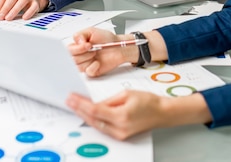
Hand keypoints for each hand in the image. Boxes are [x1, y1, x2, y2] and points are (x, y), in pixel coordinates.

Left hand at [0, 0, 48, 19]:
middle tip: (1, 17)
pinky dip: (29, 12)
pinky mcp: (35, 3)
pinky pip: (33, 6)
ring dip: (14, 10)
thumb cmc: (15, 1)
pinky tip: (24, 17)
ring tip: (9, 18)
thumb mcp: (5, 2)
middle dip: (5, 8)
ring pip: (22, 1)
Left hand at [66, 89, 212, 140]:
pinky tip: (86, 114)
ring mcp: (120, 135)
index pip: (95, 110)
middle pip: (93, 120)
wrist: (161, 113)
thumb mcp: (126, 94)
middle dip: (79, 110)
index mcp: (121, 116)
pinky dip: (93, 120)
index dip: (81, 104)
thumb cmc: (148, 101)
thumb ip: (108, 100)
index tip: (72, 98)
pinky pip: (102, 128)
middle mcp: (119, 129)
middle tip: (69, 101)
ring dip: (84, 116)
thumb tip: (93, 103)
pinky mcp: (120, 136)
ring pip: (96, 125)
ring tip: (74, 106)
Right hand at [69, 28, 136, 76]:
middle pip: (72, 59)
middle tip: (93, 48)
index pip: (68, 51)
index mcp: (77, 46)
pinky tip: (98, 62)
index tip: (88, 45)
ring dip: (88, 59)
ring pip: (78, 66)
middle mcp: (80, 55)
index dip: (77, 49)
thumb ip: (81, 34)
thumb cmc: (106, 38)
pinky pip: (88, 72)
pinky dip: (93, 67)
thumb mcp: (92, 31)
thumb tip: (76, 41)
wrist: (118, 46)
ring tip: (96, 54)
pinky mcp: (92, 71)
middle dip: (84, 54)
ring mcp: (85, 64)